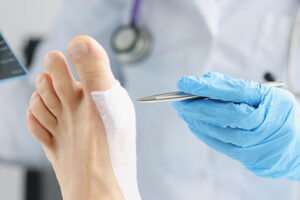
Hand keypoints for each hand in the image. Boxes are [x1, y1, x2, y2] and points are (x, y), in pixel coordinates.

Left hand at [173, 72, 299, 180]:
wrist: (296, 146)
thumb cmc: (276, 113)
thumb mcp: (264, 93)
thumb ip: (234, 86)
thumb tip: (204, 82)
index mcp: (270, 100)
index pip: (233, 91)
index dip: (207, 87)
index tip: (184, 83)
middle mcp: (264, 123)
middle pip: (225, 114)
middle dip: (196, 106)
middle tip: (178, 100)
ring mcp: (257, 143)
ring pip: (220, 131)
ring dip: (196, 120)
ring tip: (183, 111)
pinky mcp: (249, 157)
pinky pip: (221, 145)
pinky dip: (204, 134)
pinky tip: (193, 125)